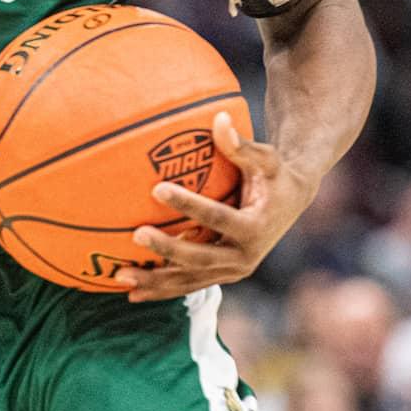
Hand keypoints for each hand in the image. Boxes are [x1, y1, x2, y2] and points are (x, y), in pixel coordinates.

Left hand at [115, 111, 318, 303]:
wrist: (291, 201)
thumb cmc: (274, 173)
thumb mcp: (265, 159)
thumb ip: (241, 145)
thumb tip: (219, 118)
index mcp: (255, 227)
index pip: (218, 216)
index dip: (188, 204)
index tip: (157, 189)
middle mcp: (245, 256)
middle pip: (200, 257)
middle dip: (167, 249)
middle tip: (135, 234)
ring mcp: (232, 270)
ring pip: (190, 280)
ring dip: (156, 281)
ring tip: (120, 277)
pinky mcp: (222, 275)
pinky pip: (189, 284)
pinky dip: (162, 288)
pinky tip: (131, 292)